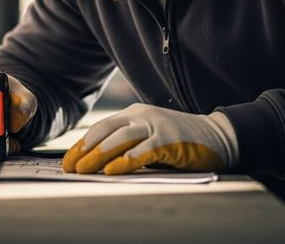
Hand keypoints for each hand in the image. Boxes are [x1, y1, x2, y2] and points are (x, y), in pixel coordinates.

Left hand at [62, 103, 237, 174]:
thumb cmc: (180, 142)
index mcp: (134, 114)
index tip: (67, 160)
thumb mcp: (149, 139)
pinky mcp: (169, 140)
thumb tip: (98, 164)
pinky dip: (125, 161)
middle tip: (69, 167)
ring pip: (119, 139)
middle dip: (84, 150)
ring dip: (98, 155)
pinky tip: (112, 170)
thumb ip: (128, 146)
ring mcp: (156, 126)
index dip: (82, 144)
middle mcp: (142, 116)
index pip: (100, 128)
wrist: (218, 136)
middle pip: (105, 131)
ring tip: (83, 169)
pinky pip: (142, 151)